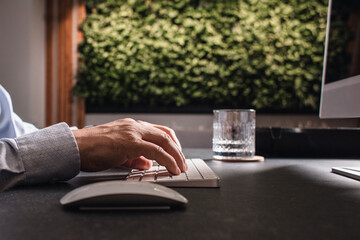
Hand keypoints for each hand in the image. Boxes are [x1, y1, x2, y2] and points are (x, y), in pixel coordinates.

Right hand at [72, 118, 186, 174]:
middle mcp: (134, 126)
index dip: (172, 144)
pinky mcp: (129, 142)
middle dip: (178, 151)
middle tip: (182, 164)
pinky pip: (155, 151)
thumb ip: (135, 157)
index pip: (160, 132)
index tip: (177, 155)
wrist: (75, 146)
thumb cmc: (92, 149)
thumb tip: (149, 163)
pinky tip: (171, 168)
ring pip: (164, 141)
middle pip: (166, 135)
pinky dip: (167, 160)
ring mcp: (132, 132)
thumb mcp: (118, 152)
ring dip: (176, 155)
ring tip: (180, 167)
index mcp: (132, 126)